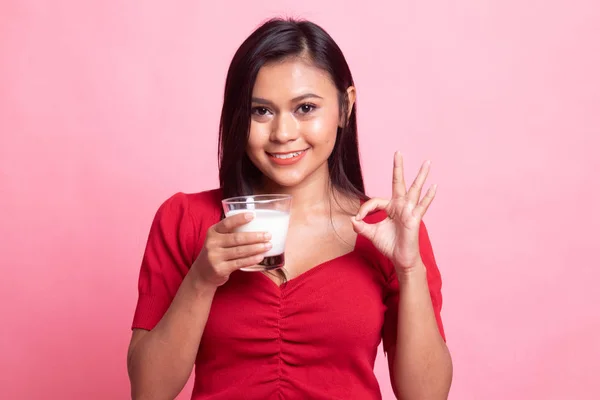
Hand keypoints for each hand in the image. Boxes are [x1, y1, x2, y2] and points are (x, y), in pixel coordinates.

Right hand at [191, 212, 271, 286]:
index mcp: (212, 232)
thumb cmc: (216, 252)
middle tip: (268, 235)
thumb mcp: (217, 239)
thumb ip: (230, 232)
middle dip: (255, 236)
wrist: (202, 273)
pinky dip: (252, 259)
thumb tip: (256, 224)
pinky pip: (239, 263)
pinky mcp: (220, 269)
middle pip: (237, 238)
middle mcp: (212, 243)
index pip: (227, 223)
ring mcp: (215, 257)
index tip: (253, 215)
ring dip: (256, 248)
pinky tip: (260, 257)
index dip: (240, 219)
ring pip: (240, 251)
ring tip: (268, 245)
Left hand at [351, 152, 435, 272]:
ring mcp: (409, 211)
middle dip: (398, 167)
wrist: (401, 259)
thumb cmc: (389, 245)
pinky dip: (428, 197)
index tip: (358, 219)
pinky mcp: (414, 219)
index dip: (364, 209)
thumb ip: (361, 227)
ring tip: (427, 162)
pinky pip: (422, 206)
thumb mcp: (371, 234)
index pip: (375, 200)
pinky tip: (433, 187)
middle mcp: (401, 206)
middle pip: (398, 183)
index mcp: (390, 208)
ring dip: (420, 176)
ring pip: (414, 190)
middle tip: (398, 152)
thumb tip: (352, 220)